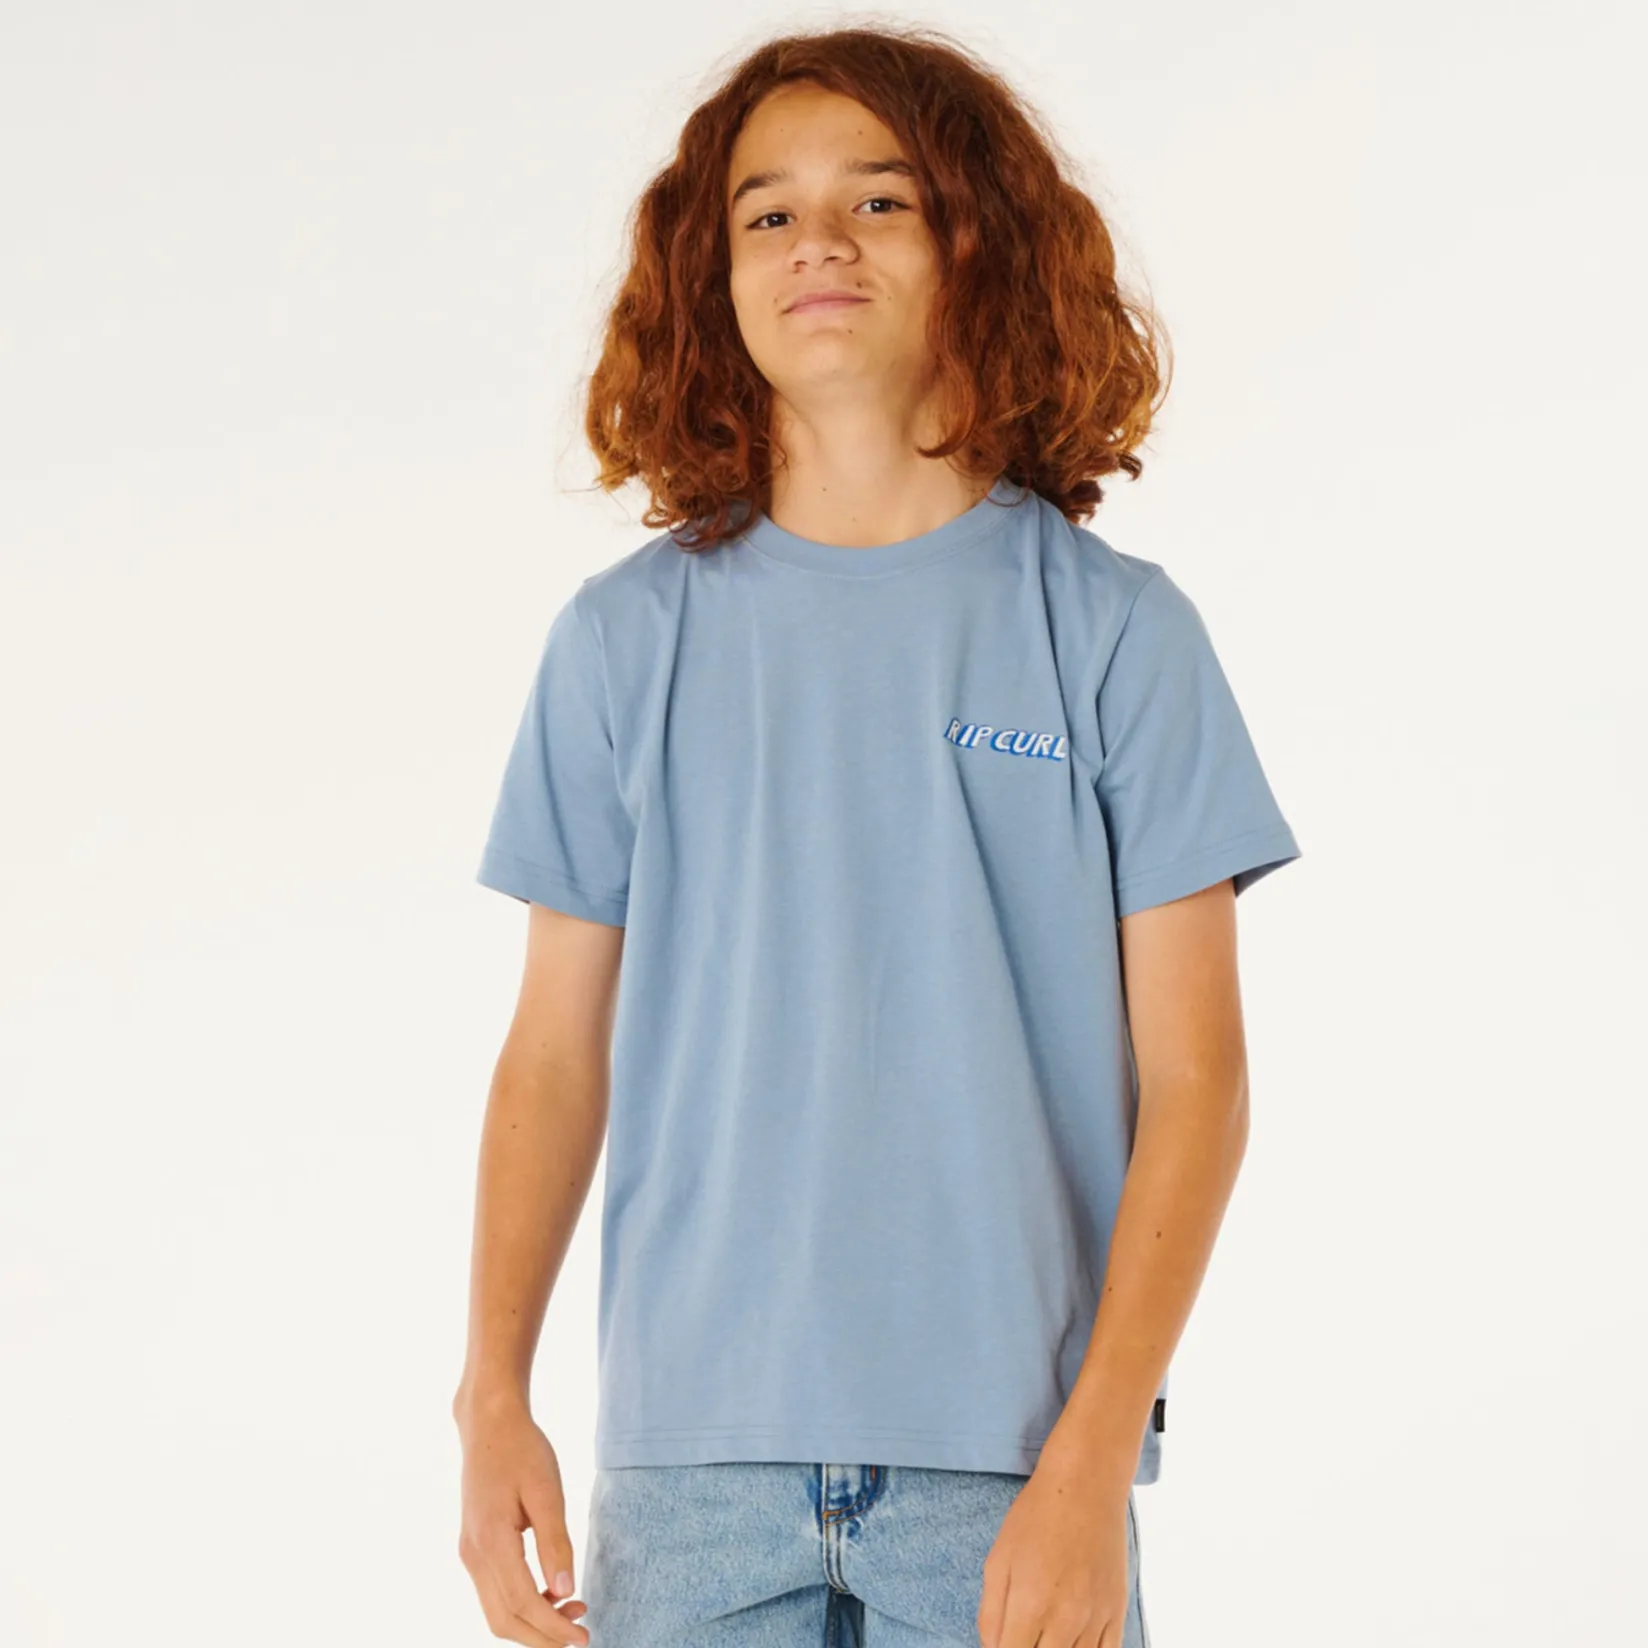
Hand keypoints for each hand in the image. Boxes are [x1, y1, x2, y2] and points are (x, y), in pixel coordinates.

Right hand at [455, 1395, 590, 1646]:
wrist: (488, 1424)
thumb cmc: (522, 1449)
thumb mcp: (546, 1490)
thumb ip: (555, 1542)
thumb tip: (565, 1592)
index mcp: (491, 1542)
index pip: (523, 1604)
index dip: (553, 1628)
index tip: (583, 1639)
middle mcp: (473, 1555)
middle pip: (504, 1621)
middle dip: (542, 1638)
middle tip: (581, 1636)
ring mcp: (469, 1553)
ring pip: (496, 1612)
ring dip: (533, 1624)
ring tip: (574, 1612)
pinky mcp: (473, 1547)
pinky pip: (494, 1593)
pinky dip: (521, 1605)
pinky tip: (552, 1592)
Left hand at [977, 1457, 1129, 1647]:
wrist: (1085, 1485)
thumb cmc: (1035, 1517)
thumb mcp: (998, 1560)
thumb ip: (990, 1615)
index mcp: (1029, 1604)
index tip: (1004, 1642)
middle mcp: (1066, 1618)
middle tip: (1024, 1635)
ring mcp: (1096, 1617)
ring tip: (1045, 1634)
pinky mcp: (1117, 1611)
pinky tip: (1072, 1642)